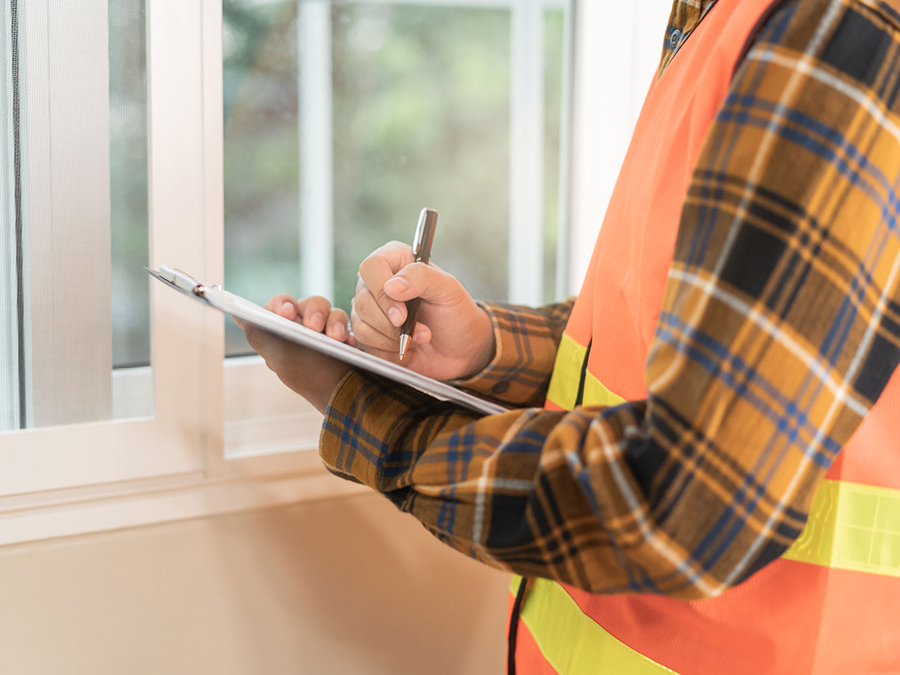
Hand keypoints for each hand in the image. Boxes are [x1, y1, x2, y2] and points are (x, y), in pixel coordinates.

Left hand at [235, 294, 353, 413]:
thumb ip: (257, 334)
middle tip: (314, 327)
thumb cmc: (309, 378)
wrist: (345, 399)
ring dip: (334, 322)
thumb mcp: (278, 358)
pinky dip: (347, 333)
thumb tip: (237, 315)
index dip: (283, 304)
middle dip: (314, 312)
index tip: (287, 313)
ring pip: (330, 311)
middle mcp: (302, 330)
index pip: (280, 305)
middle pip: (308, 304)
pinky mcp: (344, 339)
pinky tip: (348, 343)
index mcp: (282, 332)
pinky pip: (347, 325)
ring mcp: (325, 333)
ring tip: (337, 338)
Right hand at [352, 241, 494, 380]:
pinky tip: (409, 348)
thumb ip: (421, 278)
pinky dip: (391, 354)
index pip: (371, 268)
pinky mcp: (370, 336)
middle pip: (362, 301)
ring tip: (420, 338)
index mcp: (395, 261)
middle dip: (392, 324)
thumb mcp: (448, 289)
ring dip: (394, 341)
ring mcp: (371, 311)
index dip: (381, 291)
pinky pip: (367, 348)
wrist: (462, 347)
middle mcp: (378, 284)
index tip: (402, 313)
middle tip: (422, 331)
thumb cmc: (456, 312)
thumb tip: (391, 286)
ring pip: (362, 328)